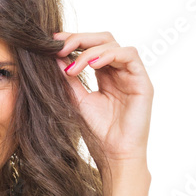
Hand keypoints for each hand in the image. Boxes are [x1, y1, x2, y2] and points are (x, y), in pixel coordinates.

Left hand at [54, 31, 153, 166]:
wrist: (114, 157)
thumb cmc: (98, 134)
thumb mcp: (78, 101)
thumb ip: (69, 80)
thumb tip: (54, 58)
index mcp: (105, 76)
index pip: (91, 47)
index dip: (73, 41)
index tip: (53, 42)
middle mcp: (119, 72)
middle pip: (103, 40)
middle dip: (80, 39)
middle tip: (59, 46)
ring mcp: (132, 75)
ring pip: (114, 45)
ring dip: (90, 50)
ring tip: (73, 66)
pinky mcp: (143, 81)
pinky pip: (129, 55)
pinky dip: (109, 55)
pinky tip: (92, 64)